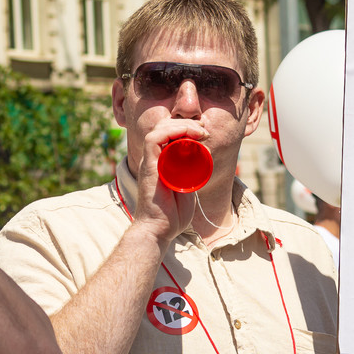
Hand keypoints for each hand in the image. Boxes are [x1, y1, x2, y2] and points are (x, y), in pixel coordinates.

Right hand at [130, 119, 208, 248]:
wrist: (160, 230)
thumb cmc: (173, 214)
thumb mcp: (188, 186)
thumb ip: (192, 172)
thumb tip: (206, 154)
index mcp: (161, 161)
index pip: (169, 133)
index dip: (186, 127)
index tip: (204, 133)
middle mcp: (153, 158)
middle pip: (165, 127)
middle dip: (186, 123)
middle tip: (204, 130)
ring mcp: (149, 161)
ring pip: (160, 128)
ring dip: (182, 125)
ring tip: (200, 131)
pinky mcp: (148, 166)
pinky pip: (154, 139)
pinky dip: (172, 131)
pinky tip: (190, 134)